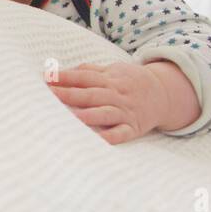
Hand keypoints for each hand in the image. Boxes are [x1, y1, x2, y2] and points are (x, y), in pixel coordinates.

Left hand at [47, 62, 183, 144]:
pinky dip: (112, 137)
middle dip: (70, 94)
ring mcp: (125, 112)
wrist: (165, 93)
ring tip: (72, 117)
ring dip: (89, 115)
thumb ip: (88, 71)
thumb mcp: (112, 70)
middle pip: (91, 94)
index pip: (84, 77)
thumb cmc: (130, 81)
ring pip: (105, 113)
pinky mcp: (133, 128)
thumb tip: (60, 71)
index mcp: (109, 79)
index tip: (45, 77)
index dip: (65, 77)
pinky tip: (100, 140)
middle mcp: (117, 95)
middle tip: (49, 94)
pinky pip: (122, 133)